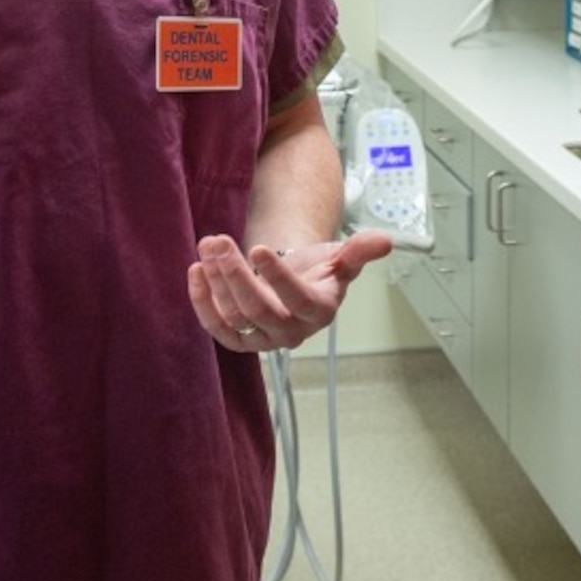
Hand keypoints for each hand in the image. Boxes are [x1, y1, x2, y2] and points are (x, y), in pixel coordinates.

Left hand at [188, 230, 392, 351]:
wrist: (299, 282)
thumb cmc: (320, 270)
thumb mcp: (343, 257)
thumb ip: (360, 250)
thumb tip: (384, 241)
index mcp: (319, 312)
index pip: (297, 299)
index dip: (277, 276)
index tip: (259, 246)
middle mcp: (291, 332)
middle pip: (259, 309)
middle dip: (235, 273)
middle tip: (218, 241)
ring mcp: (263, 339)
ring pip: (234, 315)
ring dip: (216, 279)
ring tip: (209, 245)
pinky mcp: (239, 339)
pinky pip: (217, 327)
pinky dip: (202, 302)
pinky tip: (196, 271)